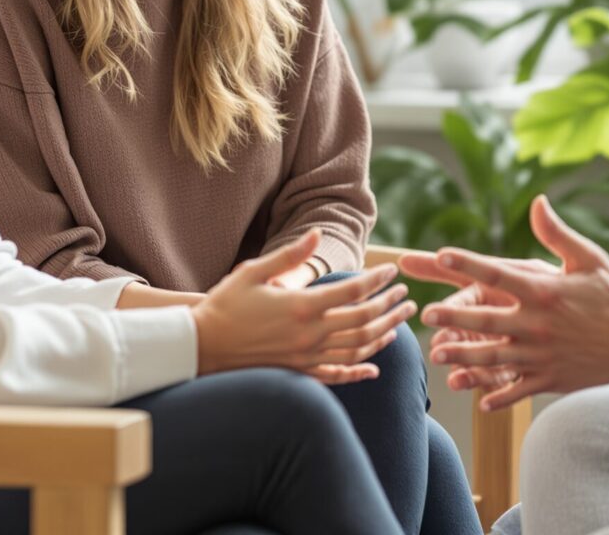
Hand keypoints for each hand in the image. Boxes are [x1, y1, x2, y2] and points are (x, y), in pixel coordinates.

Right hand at [192, 231, 414, 384]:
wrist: (201, 346)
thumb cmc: (224, 305)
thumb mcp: (254, 272)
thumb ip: (290, 255)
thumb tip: (318, 233)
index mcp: (301, 306)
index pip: (354, 292)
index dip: (378, 280)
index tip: (392, 271)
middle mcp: (309, 335)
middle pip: (364, 320)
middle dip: (390, 306)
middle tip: (407, 296)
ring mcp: (306, 358)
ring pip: (357, 348)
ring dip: (384, 334)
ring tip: (400, 322)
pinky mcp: (299, 374)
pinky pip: (337, 375)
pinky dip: (359, 370)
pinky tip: (374, 366)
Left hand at [418, 196, 608, 409]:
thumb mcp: (589, 259)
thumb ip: (557, 233)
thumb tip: (536, 201)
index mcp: (544, 291)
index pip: (497, 273)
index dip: (467, 263)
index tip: (441, 255)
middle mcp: (538, 324)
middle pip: (487, 319)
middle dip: (454, 317)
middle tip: (426, 314)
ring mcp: (542, 354)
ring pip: (494, 357)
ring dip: (463, 356)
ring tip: (438, 354)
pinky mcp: (550, 378)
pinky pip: (518, 389)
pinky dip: (498, 396)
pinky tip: (479, 400)